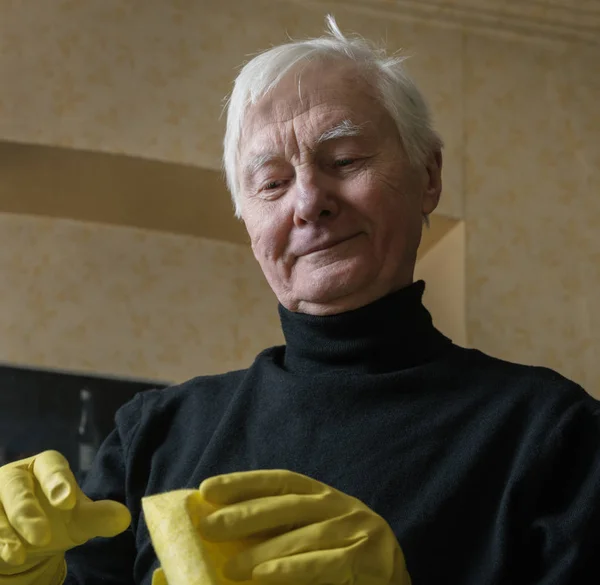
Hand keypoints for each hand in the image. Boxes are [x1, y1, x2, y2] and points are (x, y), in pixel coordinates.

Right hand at [0, 450, 130, 576]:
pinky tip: (6, 556)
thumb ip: (98, 516)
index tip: (68, 501)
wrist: (26, 539)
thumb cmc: (56, 518)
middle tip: (43, 537)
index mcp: (44, 467)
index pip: (50, 465)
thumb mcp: (78, 518)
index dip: (58, 480)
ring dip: (5, 533)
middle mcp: (15, 477)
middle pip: (15, 486)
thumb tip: (124, 518)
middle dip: (26, 511)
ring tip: (19, 555)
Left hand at [198, 469, 410, 584]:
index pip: (280, 481)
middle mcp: (340, 505)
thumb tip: (223, 537)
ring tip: (230, 567)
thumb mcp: (311, 536)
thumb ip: (277, 533)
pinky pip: (326, 565)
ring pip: (305, 536)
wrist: (392, 583)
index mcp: (323, 496)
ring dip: (264, 552)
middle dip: (246, 514)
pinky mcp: (369, 559)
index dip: (243, 482)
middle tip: (208, 527)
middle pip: (288, 504)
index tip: (207, 490)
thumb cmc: (342, 558)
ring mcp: (357, 530)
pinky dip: (293, 570)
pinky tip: (264, 578)